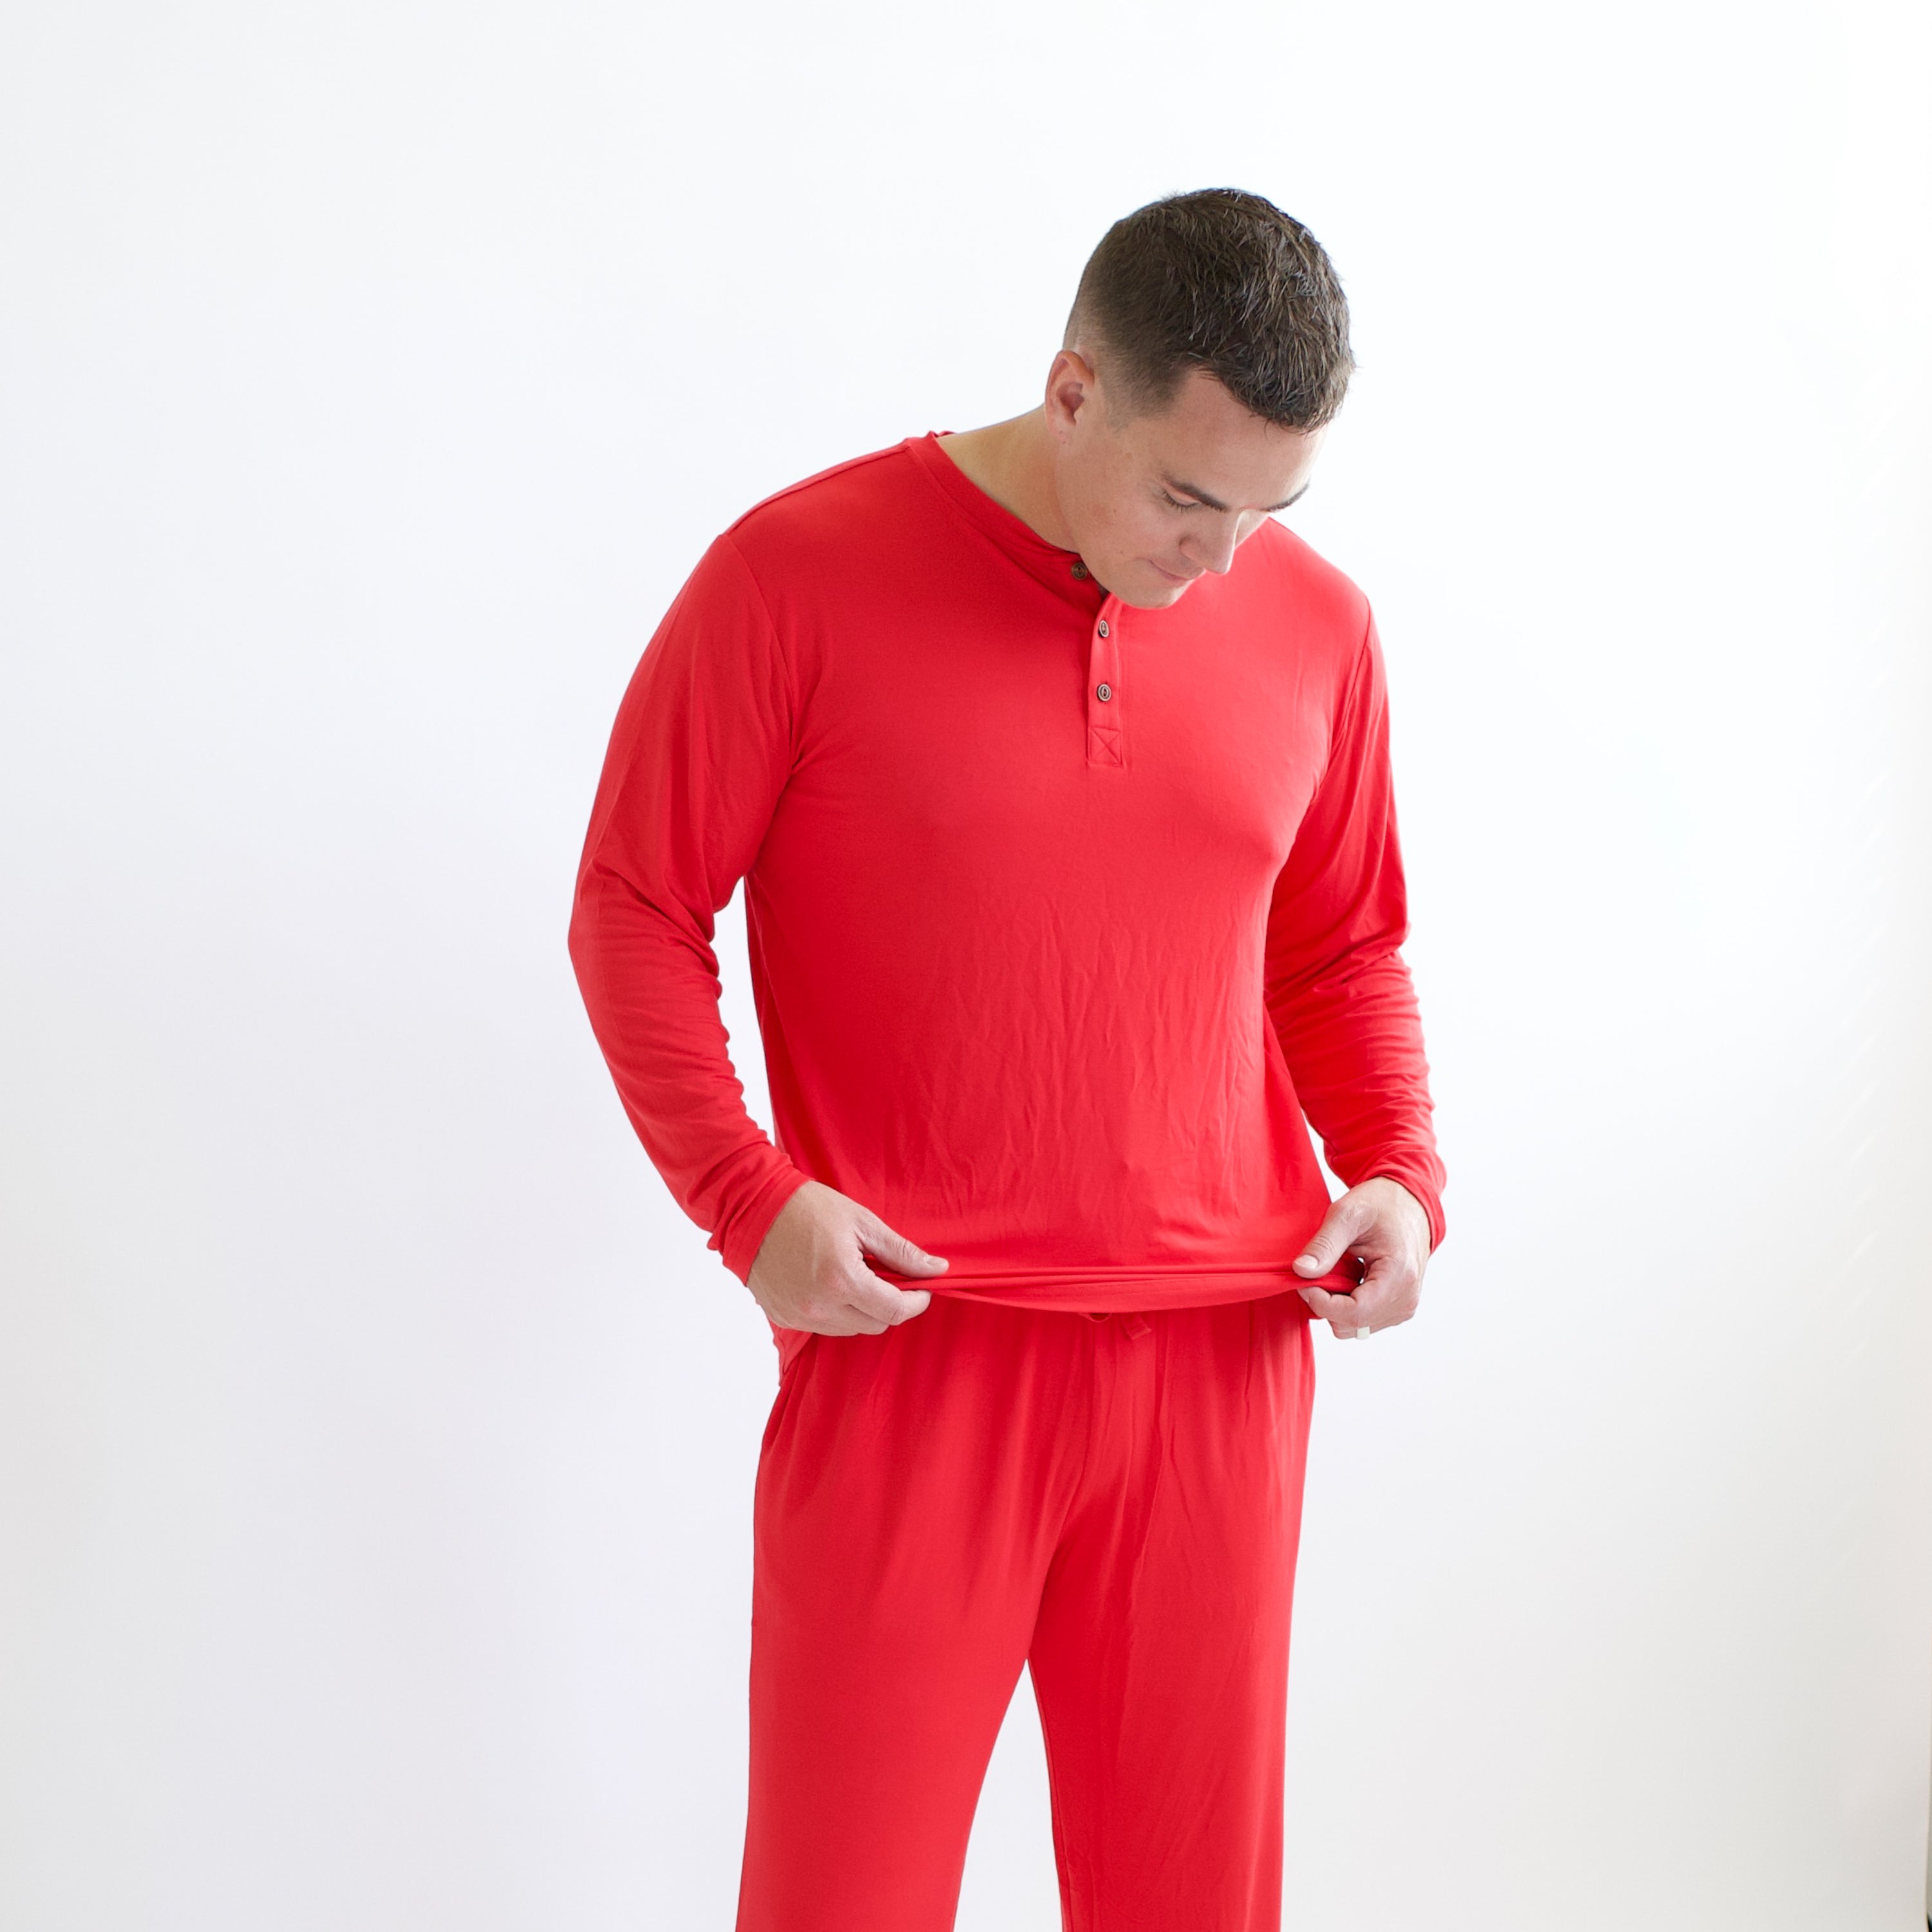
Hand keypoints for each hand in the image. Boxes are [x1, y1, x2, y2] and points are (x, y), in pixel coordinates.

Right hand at [746, 1179, 948, 1335]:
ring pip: (850, 1328)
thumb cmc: (807, 1207)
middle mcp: (820, 1306)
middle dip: (889, 1303)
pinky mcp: (783, 1317)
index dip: (917, 1301)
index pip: (895, 1310)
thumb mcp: (862, 1222)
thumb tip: (937, 1269)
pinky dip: (835, 1311)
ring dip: (862, 1309)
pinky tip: (829, 1282)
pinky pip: (823, 1326)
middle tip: (887, 1275)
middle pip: (875, 1324)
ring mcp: (799, 1316)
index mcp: (842, 1280)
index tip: (922, 1287)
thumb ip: (900, 1252)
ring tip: (854, 1275)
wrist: (751, 1207)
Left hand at [1291, 1176, 1431, 1339]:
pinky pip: (1362, 1322)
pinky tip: (1348, 1278)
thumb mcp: (1347, 1214)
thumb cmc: (1382, 1205)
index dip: (1320, 1302)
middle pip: (1350, 1325)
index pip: (1353, 1313)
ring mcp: (1404, 1307)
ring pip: (1353, 1327)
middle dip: (1325, 1303)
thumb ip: (1324, 1244)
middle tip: (1319, 1270)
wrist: (1410, 1206)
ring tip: (1336, 1271)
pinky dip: (1346, 1305)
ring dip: (1335, 1305)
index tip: (1303, 1279)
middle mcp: (1406, 1299)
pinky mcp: (1398, 1309)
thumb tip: (1301, 1271)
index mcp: (1399, 1276)